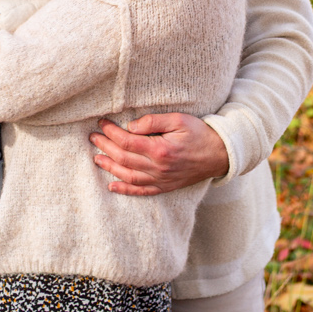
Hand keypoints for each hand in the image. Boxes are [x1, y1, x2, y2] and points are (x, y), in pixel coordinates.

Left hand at [90, 113, 230, 196]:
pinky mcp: (165, 187)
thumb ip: (153, 121)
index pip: (127, 141)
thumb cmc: (199, 133)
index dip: (111, 132)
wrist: (219, 154)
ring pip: (128, 176)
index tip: (102, 123)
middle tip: (93, 137)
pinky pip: (141, 191)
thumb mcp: (179, 120)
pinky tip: (112, 185)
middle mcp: (158, 168)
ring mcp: (161, 180)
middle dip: (105, 147)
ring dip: (110, 167)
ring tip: (97, 157)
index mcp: (160, 150)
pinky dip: (125, 189)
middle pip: (124, 159)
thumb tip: (130, 126)